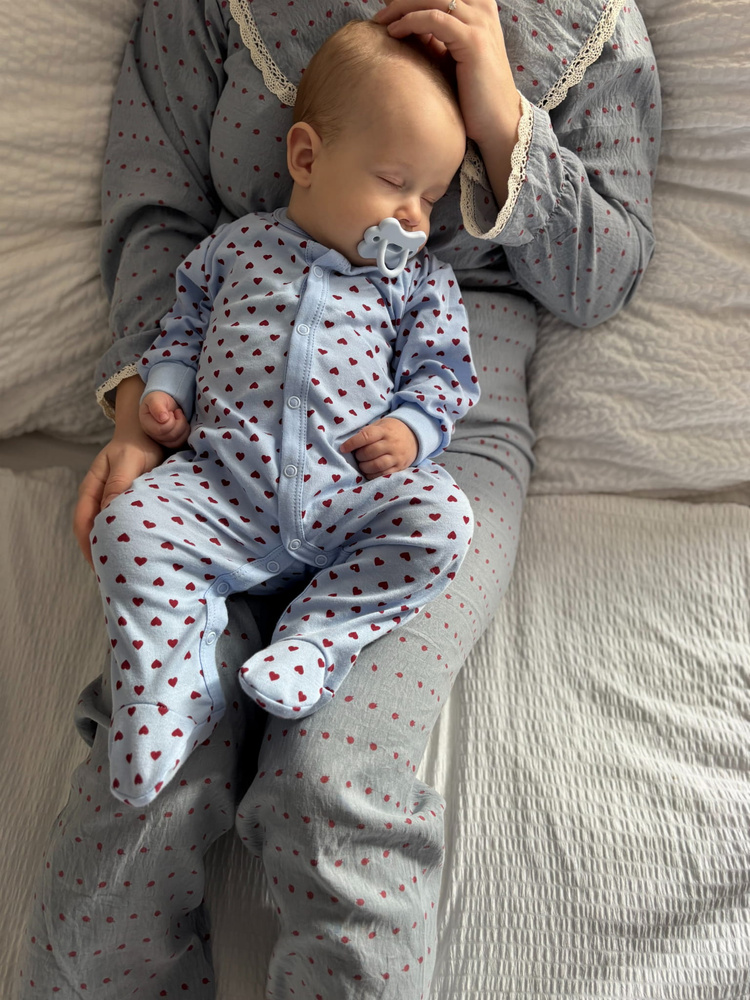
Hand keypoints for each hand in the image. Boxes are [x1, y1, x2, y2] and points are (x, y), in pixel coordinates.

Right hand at [73, 376, 164, 567]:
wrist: (150, 432)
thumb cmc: (139, 445)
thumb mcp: (129, 461)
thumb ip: (119, 484)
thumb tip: (108, 512)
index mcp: (92, 489)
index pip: (83, 523)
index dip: (89, 545)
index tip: (100, 565)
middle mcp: (99, 498)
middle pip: (92, 532)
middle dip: (100, 554)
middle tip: (114, 578)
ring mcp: (112, 502)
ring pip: (109, 531)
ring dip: (115, 549)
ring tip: (126, 571)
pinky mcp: (128, 504)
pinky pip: (124, 526)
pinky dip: (128, 540)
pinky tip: (140, 553)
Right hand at [139, 390, 189, 447]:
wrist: (165, 403)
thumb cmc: (158, 400)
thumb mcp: (155, 399)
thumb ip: (157, 407)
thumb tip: (163, 418)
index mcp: (147, 424)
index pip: (161, 430)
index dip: (170, 420)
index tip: (171, 411)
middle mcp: (153, 435)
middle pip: (171, 436)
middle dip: (178, 422)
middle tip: (176, 412)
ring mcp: (162, 440)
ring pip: (177, 441)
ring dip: (183, 426)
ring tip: (179, 417)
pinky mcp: (170, 442)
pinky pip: (181, 442)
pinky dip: (186, 432)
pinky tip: (183, 423)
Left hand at [340, 417, 418, 478]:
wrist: (415, 436)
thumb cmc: (392, 430)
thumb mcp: (381, 425)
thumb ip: (367, 432)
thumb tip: (350, 443)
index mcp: (385, 431)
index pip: (366, 436)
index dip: (352, 443)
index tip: (343, 448)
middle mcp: (391, 444)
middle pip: (370, 452)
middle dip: (359, 456)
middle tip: (357, 456)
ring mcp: (397, 457)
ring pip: (376, 465)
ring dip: (364, 467)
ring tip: (362, 465)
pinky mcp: (400, 467)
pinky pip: (383, 474)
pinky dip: (372, 475)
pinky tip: (369, 471)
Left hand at [374, 0, 521, 201]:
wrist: (497, 122)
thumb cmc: (473, 95)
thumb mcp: (452, 56)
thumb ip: (436, 36)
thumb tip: (407, 24)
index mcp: (480, 8)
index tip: (390, 6)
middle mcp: (482, 10)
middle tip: (380, 13)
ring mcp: (479, 24)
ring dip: (402, 7)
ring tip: (381, 22)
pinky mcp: (473, 42)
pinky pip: (435, 19)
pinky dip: (411, 22)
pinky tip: (394, 32)